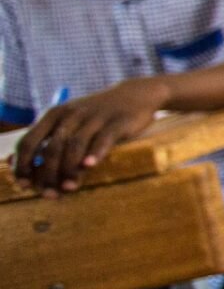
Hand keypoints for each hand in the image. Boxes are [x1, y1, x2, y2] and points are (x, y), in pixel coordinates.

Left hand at [12, 78, 170, 194]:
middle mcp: (71, 115)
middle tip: (49, 194)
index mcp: (54, 115)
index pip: (29, 141)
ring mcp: (94, 118)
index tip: (23, 185)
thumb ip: (53, 140)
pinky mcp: (117, 122)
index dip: (23, 165)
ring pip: (75, 145)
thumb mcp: (71, 120)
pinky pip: (103, 139)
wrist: (135, 95)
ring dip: (69, 169)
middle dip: (48, 174)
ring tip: (69, 187)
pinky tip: (90, 165)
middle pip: (51, 148)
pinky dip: (95, 153)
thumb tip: (34, 171)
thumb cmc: (98, 115)